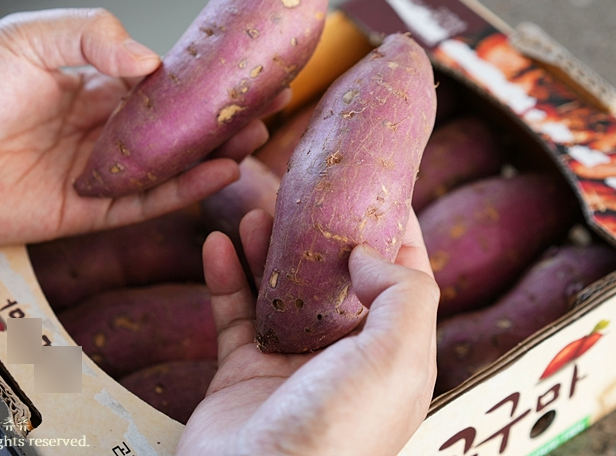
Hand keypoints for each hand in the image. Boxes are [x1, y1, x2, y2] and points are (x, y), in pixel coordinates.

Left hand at [0, 8, 280, 243]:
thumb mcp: (29, 38)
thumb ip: (92, 37)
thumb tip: (154, 63)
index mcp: (93, 86)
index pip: (163, 84)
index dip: (206, 79)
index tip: (248, 69)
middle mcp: (102, 131)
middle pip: (175, 127)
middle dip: (221, 117)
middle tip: (268, 106)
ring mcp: (97, 173)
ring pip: (168, 166)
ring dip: (212, 153)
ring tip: (255, 137)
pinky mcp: (85, 212)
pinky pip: (143, 202)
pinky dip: (181, 190)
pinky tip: (217, 173)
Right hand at [177, 206, 438, 455]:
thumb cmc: (339, 433)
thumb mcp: (397, 358)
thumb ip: (402, 293)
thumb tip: (367, 254)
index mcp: (393, 355)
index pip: (401, 278)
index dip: (392, 229)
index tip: (375, 183)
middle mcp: (344, 357)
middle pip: (333, 277)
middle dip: (319, 231)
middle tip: (302, 189)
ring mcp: (289, 364)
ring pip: (279, 289)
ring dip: (266, 247)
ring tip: (255, 209)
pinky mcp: (241, 373)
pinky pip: (231, 312)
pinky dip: (223, 276)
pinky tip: (214, 242)